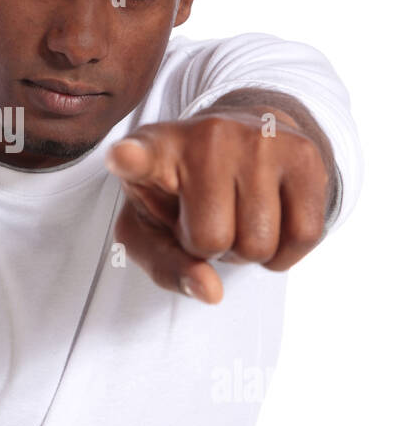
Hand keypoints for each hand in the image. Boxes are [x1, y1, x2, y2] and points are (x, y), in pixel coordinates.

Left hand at [105, 109, 330, 303]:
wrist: (246, 138)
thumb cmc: (185, 193)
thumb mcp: (152, 228)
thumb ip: (165, 265)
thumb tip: (210, 290)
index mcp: (155, 151)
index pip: (139, 156)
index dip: (132, 160)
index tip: (123, 157)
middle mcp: (206, 135)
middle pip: (211, 240)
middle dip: (213, 249)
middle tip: (212, 218)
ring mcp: (258, 139)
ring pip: (259, 244)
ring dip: (250, 250)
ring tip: (239, 214)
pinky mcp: (303, 152)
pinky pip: (303, 235)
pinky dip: (286, 251)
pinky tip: (272, 221)